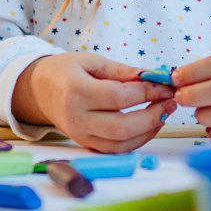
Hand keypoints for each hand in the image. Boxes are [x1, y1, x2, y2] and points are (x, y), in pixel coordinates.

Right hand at [12, 53, 175, 152]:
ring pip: (121, 144)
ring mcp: (80, 136)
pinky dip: (137, 140)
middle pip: (121, 127)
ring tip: (164, 112)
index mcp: (75, 92)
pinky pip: (116, 149)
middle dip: (152, 116)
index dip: (147, 92)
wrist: (39, 91)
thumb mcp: (91, 61)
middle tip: (170, 102)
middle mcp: (77, 119)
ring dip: (149, 130)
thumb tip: (152, 76)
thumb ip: (121, 71)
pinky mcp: (86, 145)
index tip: (165, 85)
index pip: (118, 97)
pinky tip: (151, 125)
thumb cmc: (66, 71)